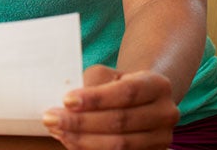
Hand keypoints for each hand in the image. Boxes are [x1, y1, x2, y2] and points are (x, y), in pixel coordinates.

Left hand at [42, 65, 178, 149]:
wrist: (142, 102)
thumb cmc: (119, 84)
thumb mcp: (109, 74)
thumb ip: (93, 83)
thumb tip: (69, 102)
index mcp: (158, 85)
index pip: (127, 92)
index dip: (96, 99)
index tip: (66, 100)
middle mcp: (165, 113)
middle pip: (121, 121)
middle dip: (82, 122)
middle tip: (51, 118)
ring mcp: (161, 139)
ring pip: (119, 145)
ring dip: (82, 140)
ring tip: (57, 130)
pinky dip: (89, 149)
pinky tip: (70, 140)